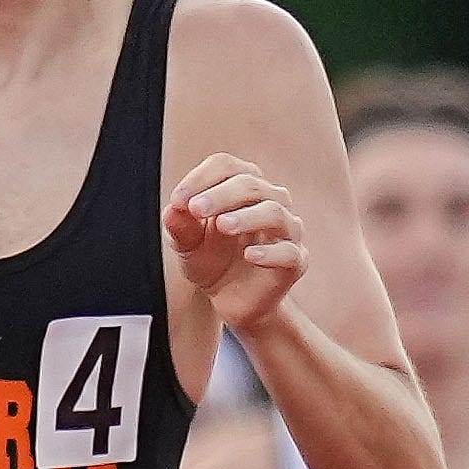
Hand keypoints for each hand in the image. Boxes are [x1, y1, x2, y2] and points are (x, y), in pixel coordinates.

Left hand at [166, 155, 306, 332]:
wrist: (232, 301)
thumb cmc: (213, 262)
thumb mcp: (188, 245)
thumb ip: (181, 228)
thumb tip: (172, 210)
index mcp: (243, 187)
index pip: (226, 167)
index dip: (201, 179)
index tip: (178, 200)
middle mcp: (270, 201)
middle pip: (250, 184)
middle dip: (220, 195)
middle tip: (196, 209)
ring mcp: (287, 230)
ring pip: (274, 212)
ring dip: (246, 217)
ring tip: (223, 226)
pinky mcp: (296, 261)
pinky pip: (288, 252)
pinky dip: (269, 252)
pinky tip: (249, 255)